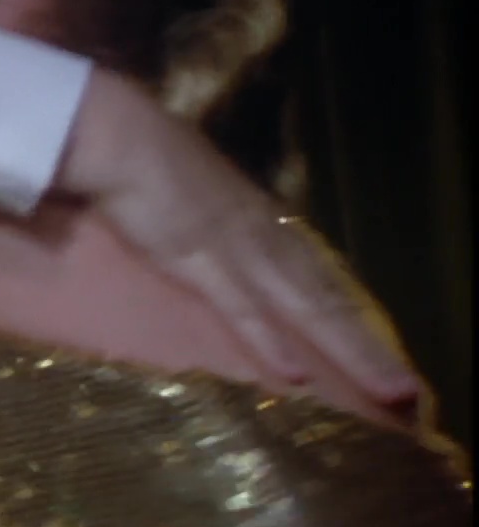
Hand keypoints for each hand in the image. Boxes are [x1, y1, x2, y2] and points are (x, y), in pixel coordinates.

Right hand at [51, 71, 420, 403]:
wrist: (120, 135)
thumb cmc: (146, 153)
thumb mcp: (192, 184)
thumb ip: (208, 210)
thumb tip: (207, 226)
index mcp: (258, 217)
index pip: (313, 273)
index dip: (346, 312)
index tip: (376, 349)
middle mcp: (262, 235)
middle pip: (323, 297)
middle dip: (364, 345)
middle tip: (405, 391)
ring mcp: (237, 249)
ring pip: (304, 309)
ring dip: (348, 351)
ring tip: (388, 391)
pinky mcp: (201, 262)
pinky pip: (242, 309)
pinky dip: (270, 342)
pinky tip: (297, 377)